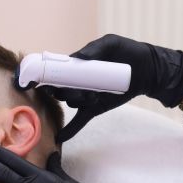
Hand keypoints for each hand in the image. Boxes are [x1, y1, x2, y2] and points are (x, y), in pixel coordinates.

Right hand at [44, 34, 182, 141]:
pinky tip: (61, 138)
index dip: (44, 76)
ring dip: (78, 102)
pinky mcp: (94, 108)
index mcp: (77, 65)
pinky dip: (70, 130)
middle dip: (65, 92)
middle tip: (83, 89)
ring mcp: (85, 96)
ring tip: (94, 96)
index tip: (35, 81)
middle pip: (61, 90)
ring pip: (72, 103)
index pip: (56, 71)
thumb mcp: (112, 44)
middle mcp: (77, 81)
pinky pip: (79, 121)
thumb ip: (95, 48)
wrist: (147, 70)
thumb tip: (79, 58)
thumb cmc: (128, 52)